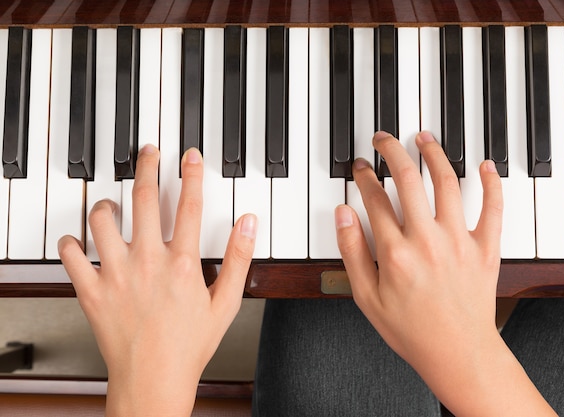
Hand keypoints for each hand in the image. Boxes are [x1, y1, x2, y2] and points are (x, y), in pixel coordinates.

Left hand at [58, 145, 256, 416]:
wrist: (153, 379)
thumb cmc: (188, 345)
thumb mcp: (226, 304)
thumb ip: (239, 260)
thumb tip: (249, 225)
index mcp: (183, 263)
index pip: (191, 205)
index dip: (191, 174)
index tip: (189, 157)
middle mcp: (148, 261)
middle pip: (146, 198)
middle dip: (147, 166)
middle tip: (147, 152)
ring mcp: (117, 273)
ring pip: (103, 219)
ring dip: (107, 203)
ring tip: (113, 201)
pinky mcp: (92, 290)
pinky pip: (71, 255)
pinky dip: (71, 242)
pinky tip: (79, 239)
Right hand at [335, 131, 554, 415]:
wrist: (457, 352)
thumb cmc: (412, 329)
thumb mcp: (367, 298)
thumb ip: (352, 252)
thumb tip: (343, 215)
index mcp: (395, 252)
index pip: (375, 199)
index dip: (365, 177)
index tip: (361, 168)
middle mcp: (427, 240)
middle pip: (408, 179)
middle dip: (393, 151)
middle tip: (384, 139)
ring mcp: (459, 241)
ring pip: (447, 183)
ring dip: (434, 154)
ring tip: (424, 137)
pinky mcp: (484, 248)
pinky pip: (493, 209)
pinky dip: (491, 183)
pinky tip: (486, 165)